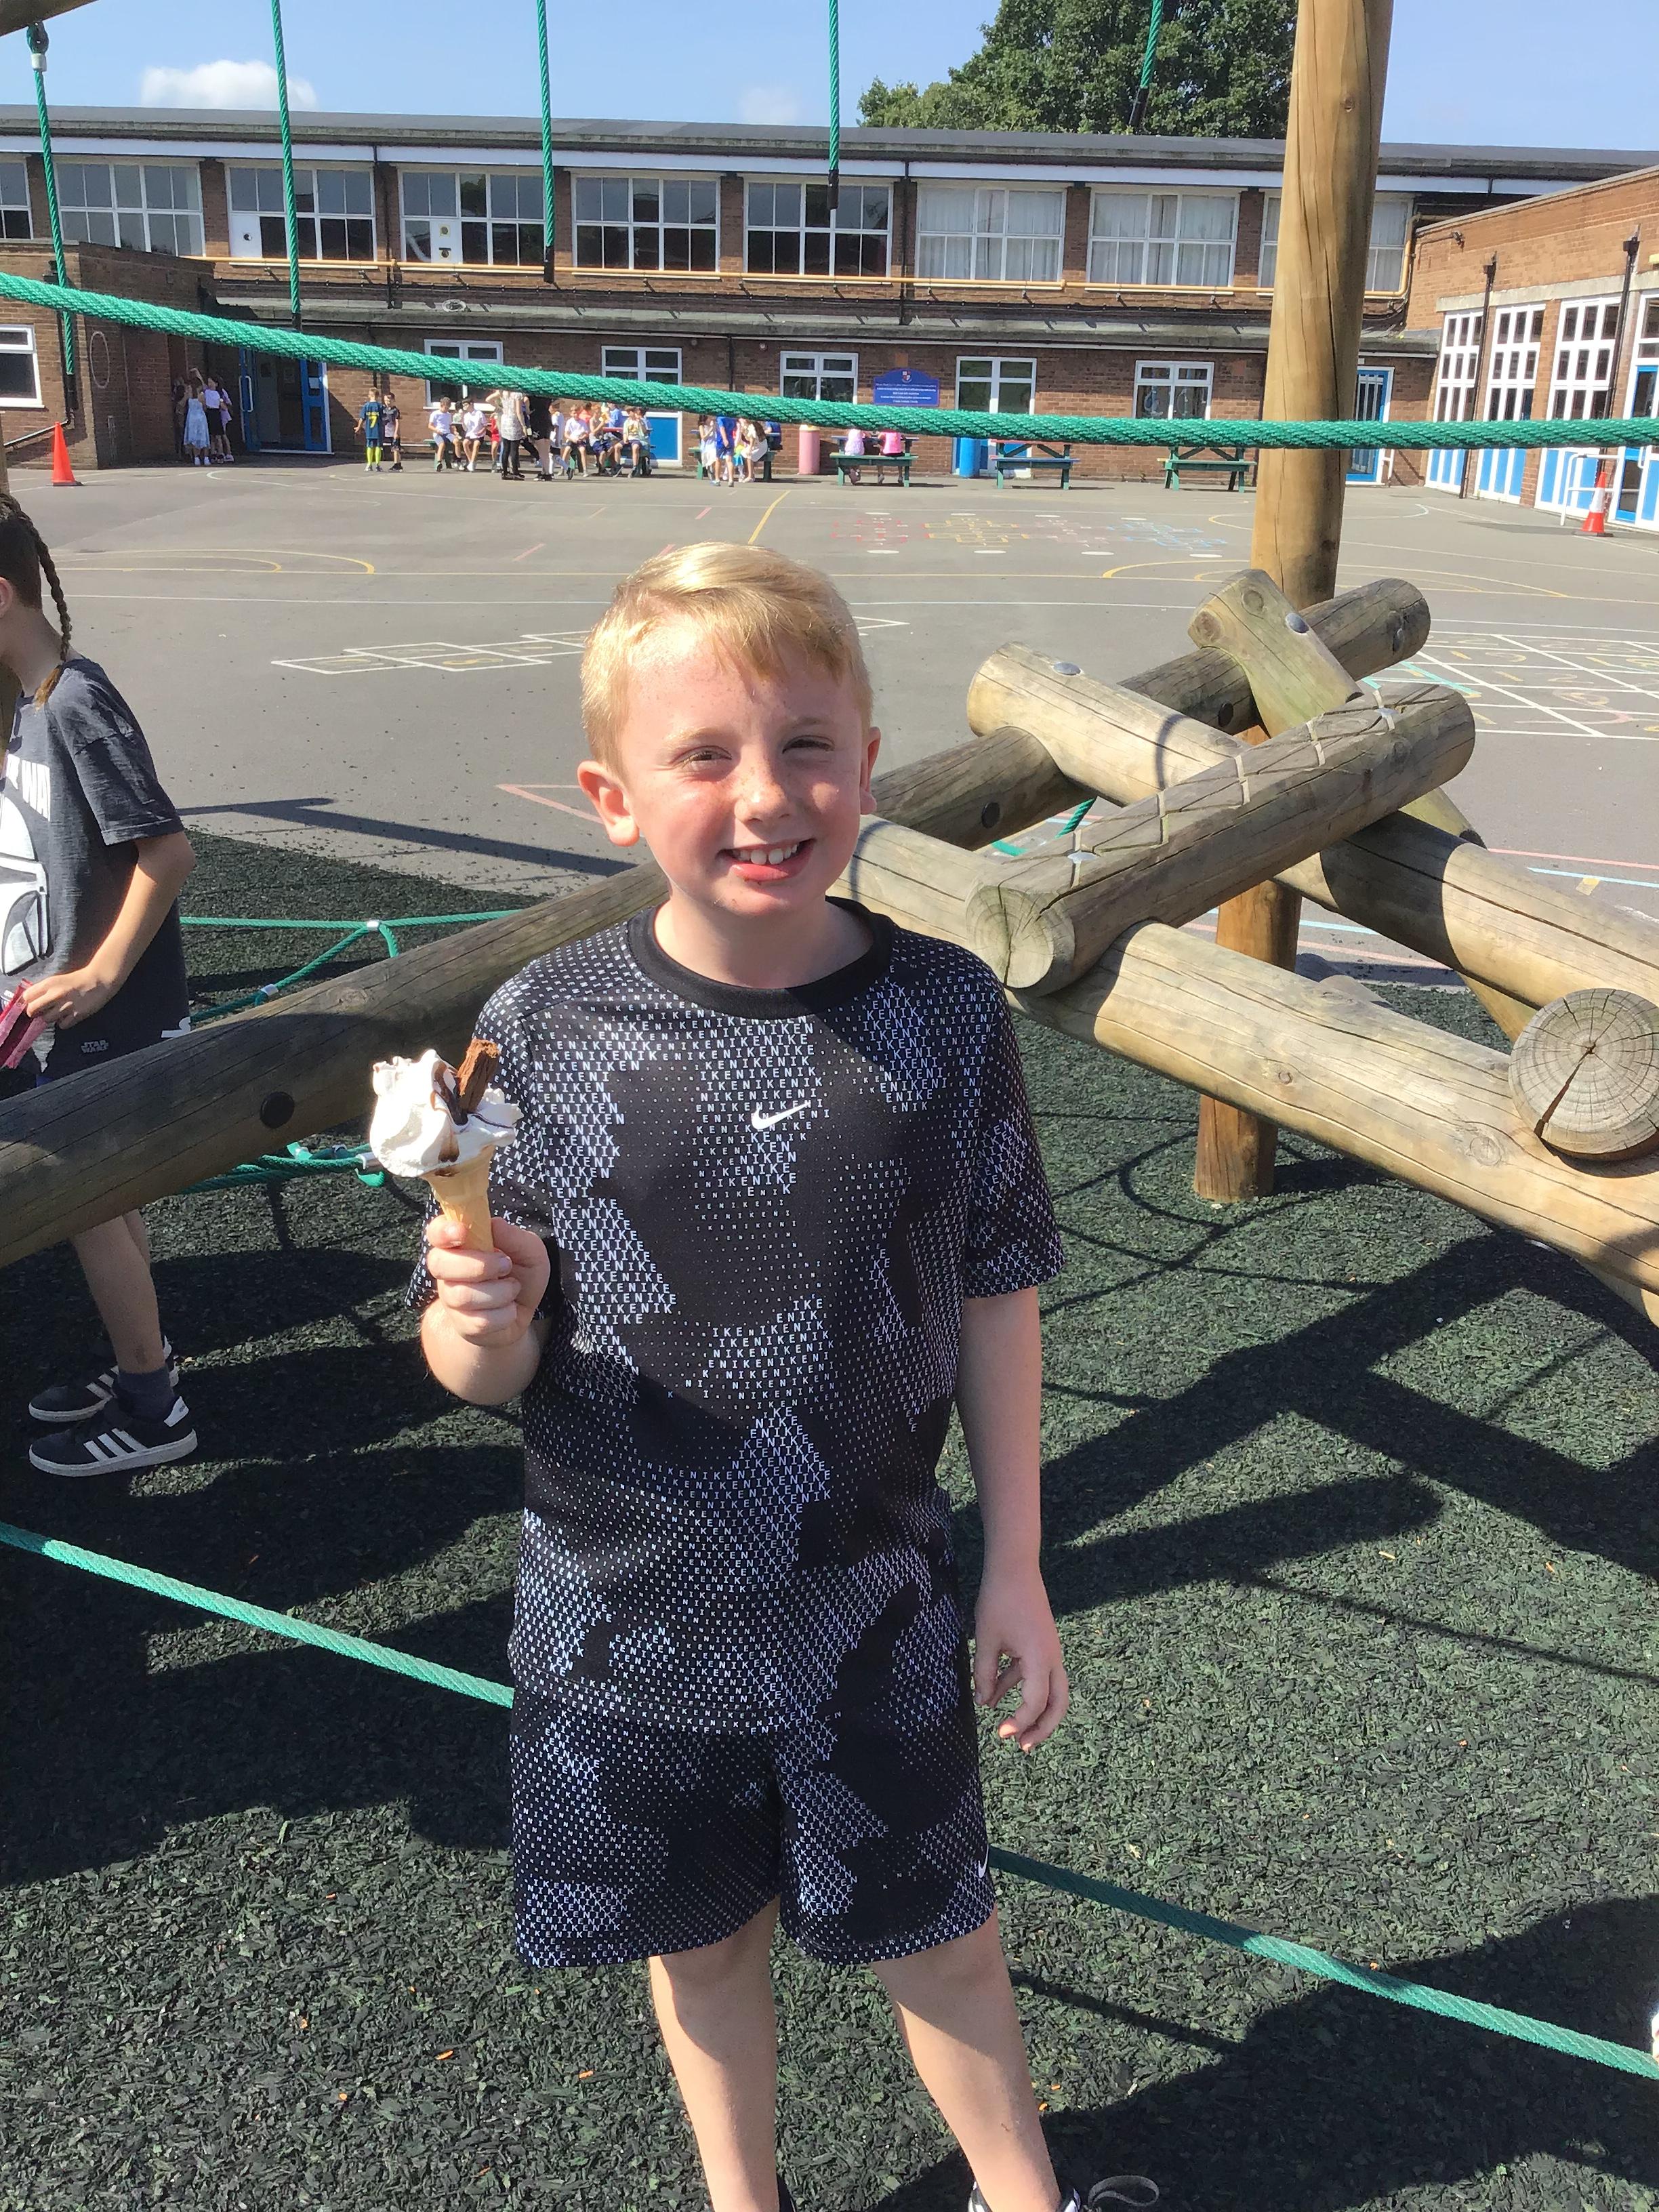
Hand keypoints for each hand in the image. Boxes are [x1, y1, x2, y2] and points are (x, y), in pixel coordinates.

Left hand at [22, 963, 118, 1028]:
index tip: (33, 1002)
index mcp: (49, 983)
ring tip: (59, 1012)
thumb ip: (44, 989)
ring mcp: (66, 1006)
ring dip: (51, 1018)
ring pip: (46, 1019)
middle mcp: (55, 994)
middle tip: (41, 1011)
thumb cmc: (77, 980)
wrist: (99, 981)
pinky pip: (62, 1025)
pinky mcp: (76, 1015)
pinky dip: (64, 1022)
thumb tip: (30, 1001)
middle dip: (34, 1012)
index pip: (27, 996)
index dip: (28, 1001)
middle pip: (32, 1010)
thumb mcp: (58, 980)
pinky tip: (69, 1015)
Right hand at [425, 1216, 549, 1347]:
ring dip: (500, 1292)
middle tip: (505, 1265)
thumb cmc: (521, 1274)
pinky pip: (479, 1321)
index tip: (462, 1232)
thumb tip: (494, 1225)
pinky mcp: (462, 1325)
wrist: (523, 1313)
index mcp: (460, 1244)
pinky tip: (509, 1309)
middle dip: (479, 1265)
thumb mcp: (530, 1252)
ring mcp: (451, 1299)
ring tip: (513, 1288)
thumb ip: (515, 1238)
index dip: (443, 1231)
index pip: (436, 1232)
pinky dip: (505, 1314)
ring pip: (463, 1296)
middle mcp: (448, 1270)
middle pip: (439, 1264)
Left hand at [972, 1566, 1068, 1752]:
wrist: (1015, 1566)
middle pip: (1057, 1703)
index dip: (1019, 1721)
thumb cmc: (1000, 1600)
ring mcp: (1049, 1651)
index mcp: (1040, 1658)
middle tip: (1022, 1746)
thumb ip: (984, 1673)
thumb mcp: (987, 1639)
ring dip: (1034, 1712)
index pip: (1035, 1702)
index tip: (1000, 1733)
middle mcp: (1051, 1658)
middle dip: (1042, 1728)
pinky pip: (1035, 1674)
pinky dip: (1019, 1688)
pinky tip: (993, 1696)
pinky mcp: (1041, 1645)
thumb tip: (983, 1702)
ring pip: (1051, 1691)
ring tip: (1011, 1731)